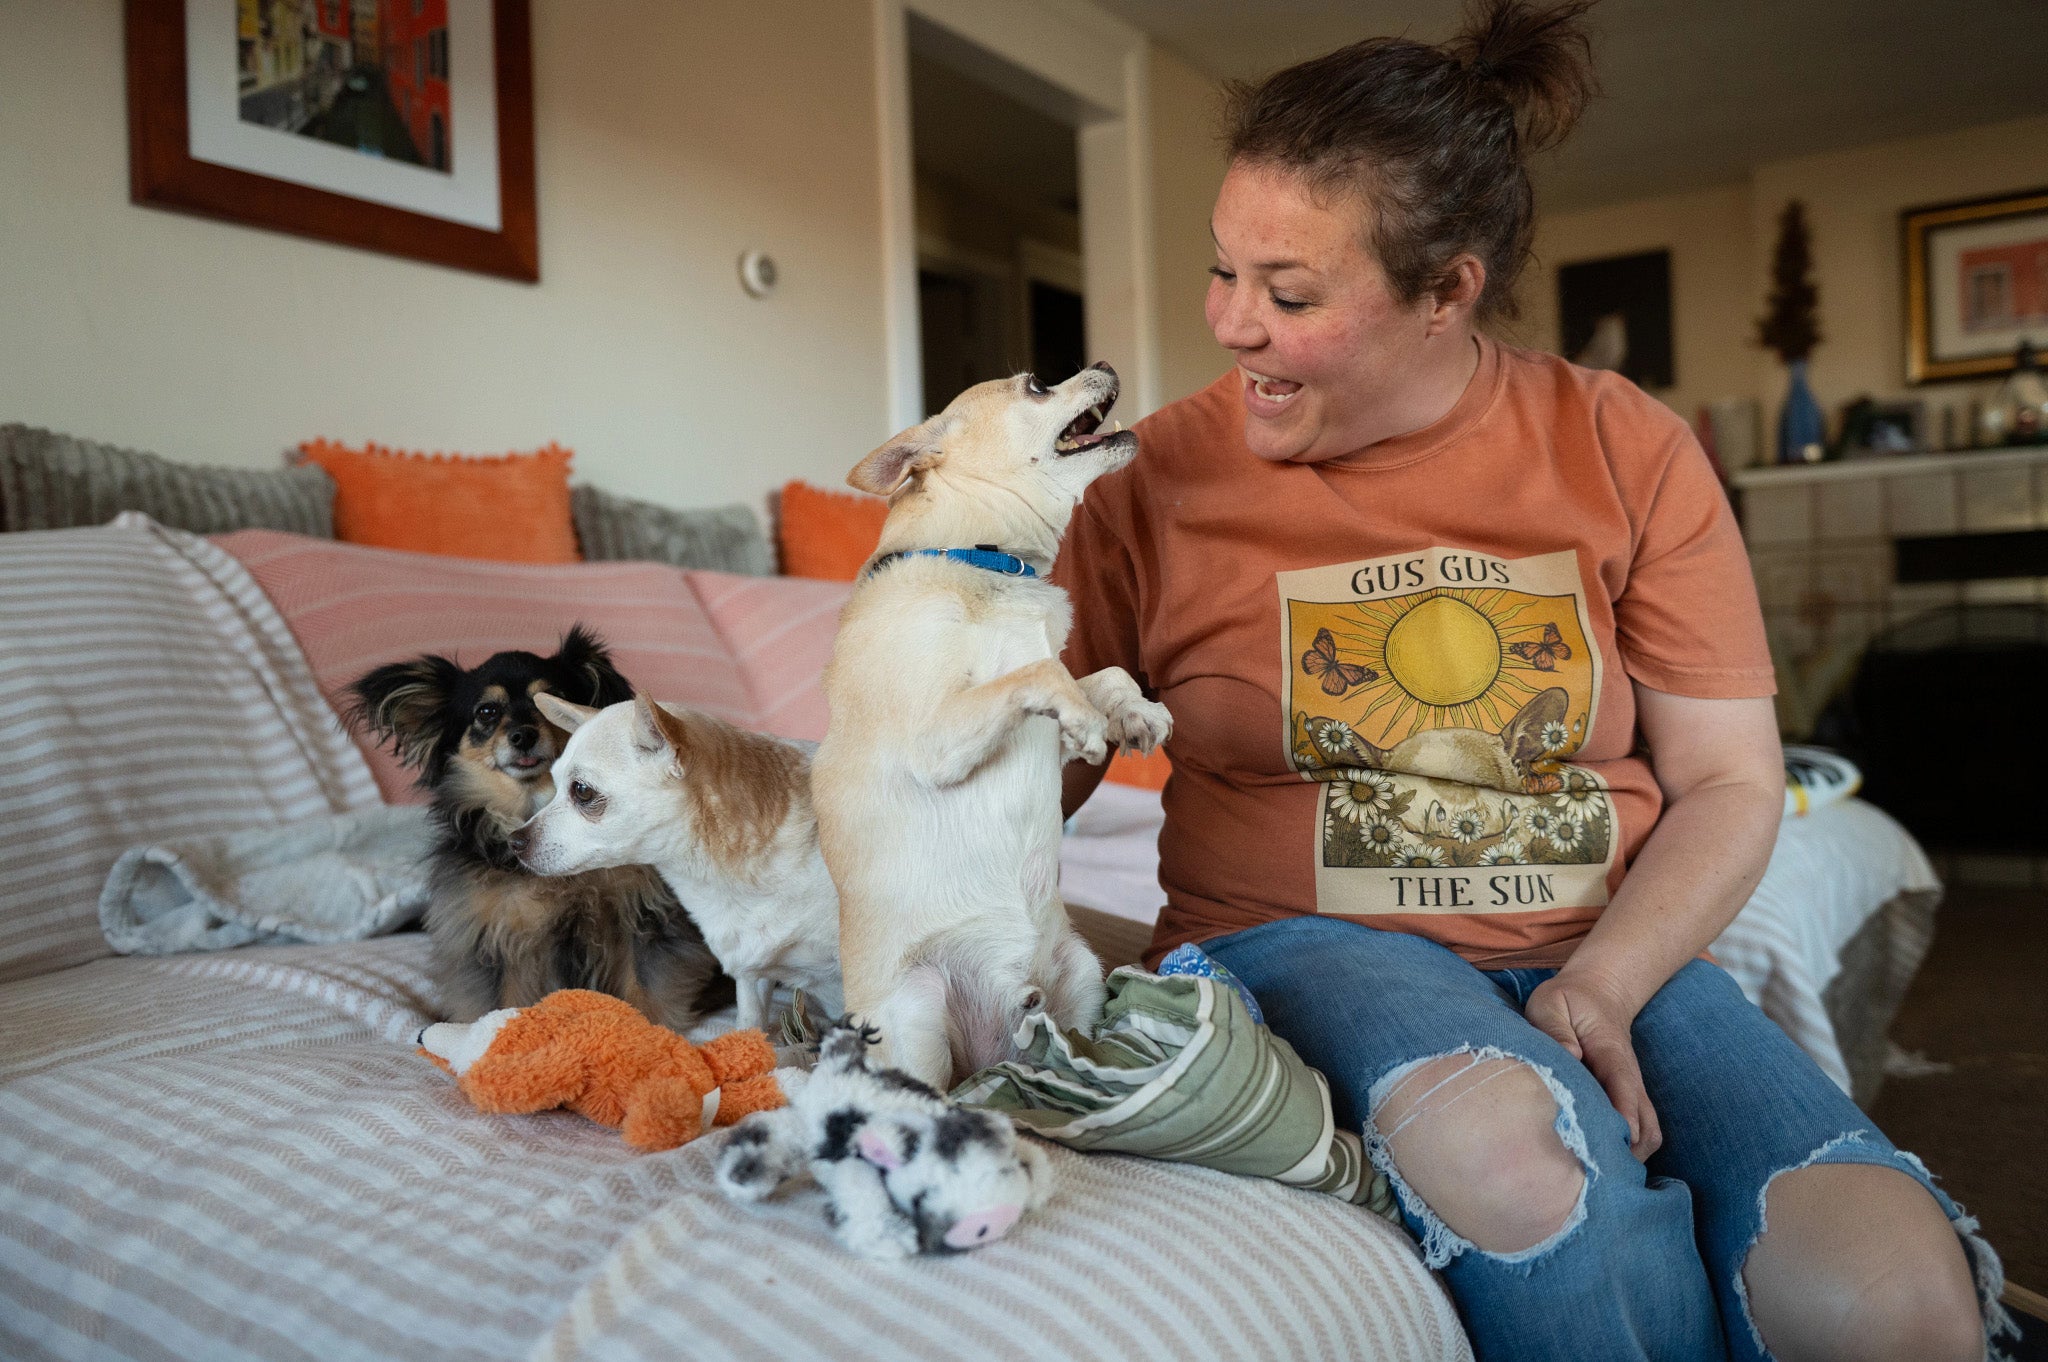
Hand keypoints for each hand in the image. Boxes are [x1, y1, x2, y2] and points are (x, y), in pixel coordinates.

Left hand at [1524, 969, 1661, 1160]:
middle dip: (1629, 1152)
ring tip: (1601, 1176)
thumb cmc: (1567, 1001)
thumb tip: (1569, 1055)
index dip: (1625, 1116)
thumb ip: (1556, 1028)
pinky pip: (1640, 1132)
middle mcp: (1629, 1078)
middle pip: (1645, 1124)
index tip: (1621, 1140)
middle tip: (1599, 1173)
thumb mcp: (1551, 1003)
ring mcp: (1632, 1091)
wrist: (1597, 993)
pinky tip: (1604, 1163)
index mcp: (1610, 1053)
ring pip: (1648, 1134)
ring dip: (1632, 1156)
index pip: (1624, 1088)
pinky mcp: (1626, 1100)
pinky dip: (1630, 1151)